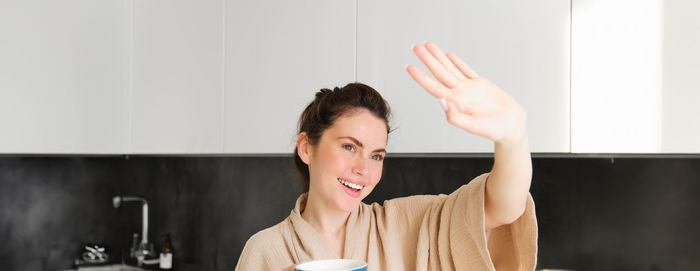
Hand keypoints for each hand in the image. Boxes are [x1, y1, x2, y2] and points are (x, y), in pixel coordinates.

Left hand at [406, 42, 526, 146]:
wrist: (511, 126)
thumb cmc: (493, 130)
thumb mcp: (473, 126)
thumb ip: (456, 117)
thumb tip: (442, 102)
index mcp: (455, 103)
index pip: (433, 87)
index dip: (420, 77)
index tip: (409, 67)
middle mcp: (459, 94)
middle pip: (439, 72)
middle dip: (427, 59)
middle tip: (416, 47)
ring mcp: (469, 88)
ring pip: (451, 67)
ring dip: (439, 56)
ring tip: (428, 45)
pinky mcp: (481, 84)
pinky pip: (466, 70)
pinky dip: (457, 62)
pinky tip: (449, 55)